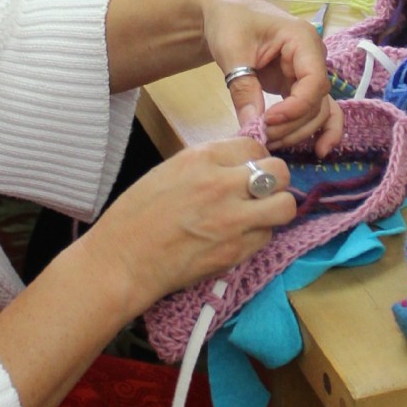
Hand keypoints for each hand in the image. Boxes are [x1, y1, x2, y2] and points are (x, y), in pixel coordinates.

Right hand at [78, 137, 293, 314]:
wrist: (122, 259)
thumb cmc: (135, 214)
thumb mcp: (169, 171)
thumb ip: (207, 166)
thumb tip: (236, 167)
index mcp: (201, 158)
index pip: (255, 147)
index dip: (255, 160)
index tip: (248, 171)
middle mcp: (222, 184)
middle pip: (279, 172)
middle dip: (274, 181)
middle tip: (259, 193)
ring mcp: (233, 219)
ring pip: (284, 206)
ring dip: (274, 210)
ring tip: (257, 216)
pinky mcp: (236, 251)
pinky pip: (266, 236)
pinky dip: (257, 236)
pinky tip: (236, 237)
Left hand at [200, 0, 342, 156]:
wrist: (222, 12)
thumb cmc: (228, 21)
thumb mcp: (232, 52)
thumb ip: (243, 88)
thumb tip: (252, 126)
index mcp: (303, 40)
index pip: (314, 82)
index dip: (295, 108)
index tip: (267, 121)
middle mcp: (313, 57)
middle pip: (317, 102)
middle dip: (292, 124)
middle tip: (262, 137)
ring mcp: (307, 73)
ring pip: (317, 110)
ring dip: (298, 131)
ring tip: (271, 143)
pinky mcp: (296, 85)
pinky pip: (313, 110)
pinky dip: (316, 129)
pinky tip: (318, 150)